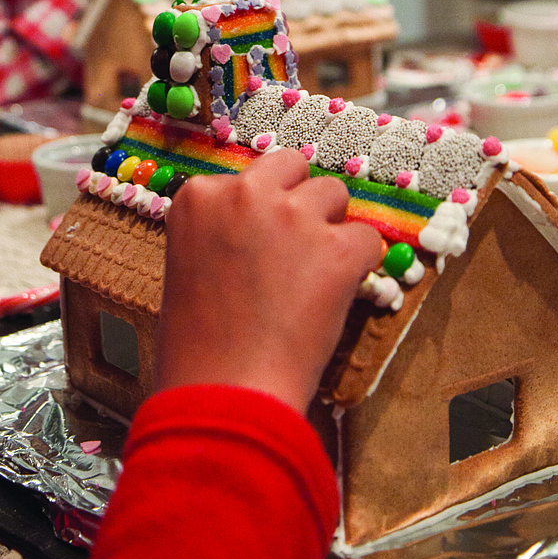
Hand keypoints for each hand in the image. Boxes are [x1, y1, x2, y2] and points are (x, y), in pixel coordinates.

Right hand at [155, 150, 383, 413]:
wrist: (224, 393)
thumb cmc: (197, 346)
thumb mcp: (191, 265)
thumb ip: (224, 230)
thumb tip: (265, 224)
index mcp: (200, 196)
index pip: (250, 175)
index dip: (261, 209)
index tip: (259, 243)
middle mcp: (245, 193)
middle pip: (295, 165)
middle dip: (300, 198)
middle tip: (295, 248)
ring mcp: (294, 216)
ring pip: (335, 194)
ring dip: (329, 230)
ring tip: (310, 280)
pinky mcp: (338, 248)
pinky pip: (366, 239)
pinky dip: (357, 266)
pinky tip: (332, 298)